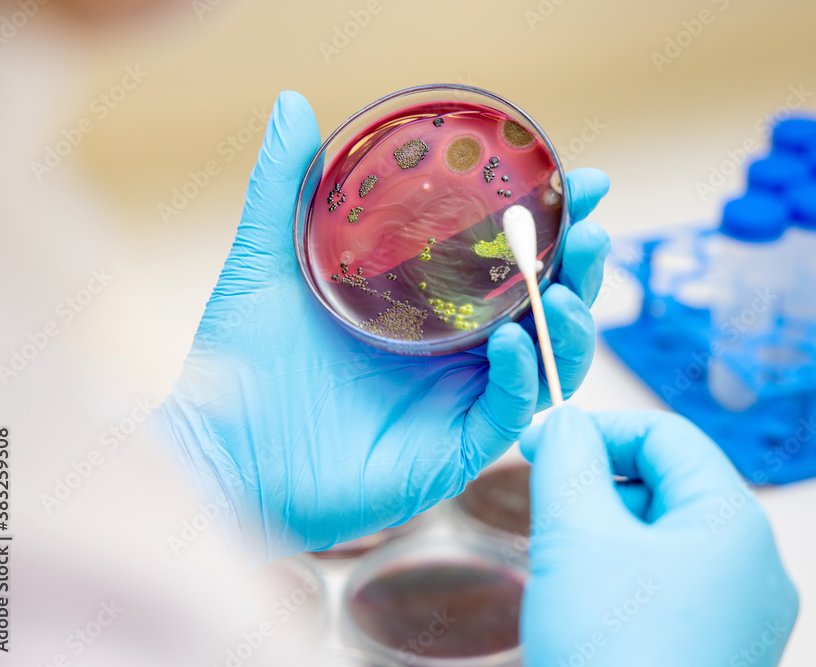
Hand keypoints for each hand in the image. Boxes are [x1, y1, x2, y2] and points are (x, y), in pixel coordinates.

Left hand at [149, 92, 610, 563]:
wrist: (224, 454)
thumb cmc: (245, 363)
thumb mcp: (267, 261)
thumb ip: (284, 186)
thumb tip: (294, 103)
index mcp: (428, 301)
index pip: (507, 255)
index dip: (553, 219)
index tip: (581, 183)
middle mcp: (455, 347)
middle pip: (543, 302)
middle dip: (581, 266)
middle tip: (591, 229)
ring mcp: (460, 397)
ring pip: (546, 358)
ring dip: (569, 321)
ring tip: (569, 286)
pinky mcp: (455, 447)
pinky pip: (508, 411)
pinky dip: (523, 377)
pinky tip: (511, 343)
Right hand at [520, 407, 798, 666]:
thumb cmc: (610, 653)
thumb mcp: (575, 537)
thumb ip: (568, 460)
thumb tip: (565, 422)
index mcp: (736, 522)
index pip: (667, 436)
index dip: (599, 429)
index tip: (539, 444)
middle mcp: (756, 566)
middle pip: (671, 485)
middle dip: (602, 483)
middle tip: (546, 507)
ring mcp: (745, 615)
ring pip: (669, 537)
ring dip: (610, 530)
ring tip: (565, 562)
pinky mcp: (724, 651)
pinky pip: (675, 585)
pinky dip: (627, 575)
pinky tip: (590, 603)